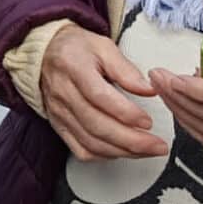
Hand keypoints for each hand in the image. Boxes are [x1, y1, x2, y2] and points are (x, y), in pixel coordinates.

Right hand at [39, 24, 168, 159]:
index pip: (99, 96)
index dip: (125, 113)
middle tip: (157, 145)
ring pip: (91, 142)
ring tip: (146, 150)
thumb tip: (148, 89)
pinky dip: (104, 156)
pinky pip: (81, 150)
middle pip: (96, 125)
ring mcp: (60, 113)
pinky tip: (122, 151)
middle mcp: (63, 93)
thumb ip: (126, 70)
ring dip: (122, 151)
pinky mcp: (59, 127)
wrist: (46, 55)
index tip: (147, 121)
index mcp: (74, 68)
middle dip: (131, 140)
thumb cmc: (76, 49)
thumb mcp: (103, 47)